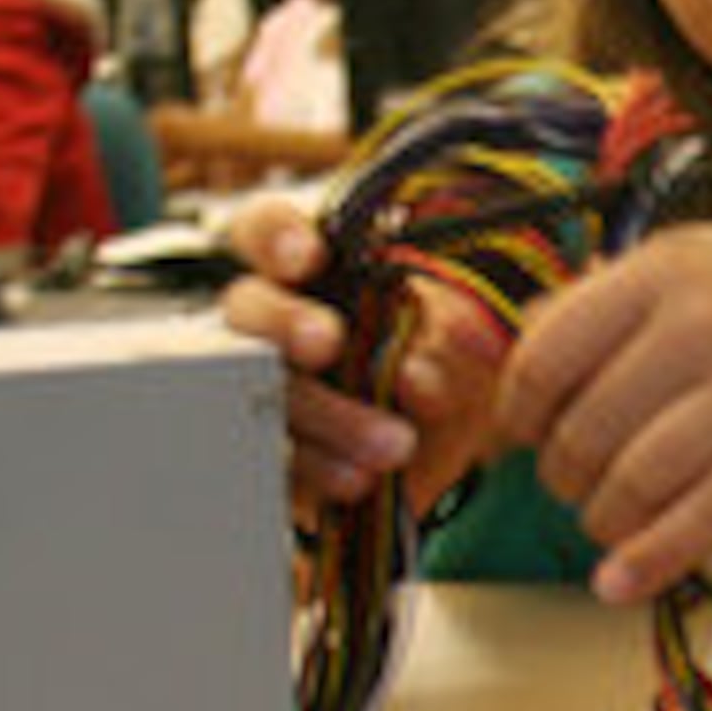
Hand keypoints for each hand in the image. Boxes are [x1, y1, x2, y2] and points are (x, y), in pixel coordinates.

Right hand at [217, 192, 502, 514]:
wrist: (446, 450)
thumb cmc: (446, 367)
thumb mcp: (464, 348)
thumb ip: (448, 346)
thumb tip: (415, 374)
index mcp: (314, 273)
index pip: (265, 231)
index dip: (274, 236)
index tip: (307, 255)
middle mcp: (272, 324)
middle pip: (247, 308)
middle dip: (283, 322)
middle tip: (326, 342)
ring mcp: (259, 389)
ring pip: (259, 391)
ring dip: (325, 415)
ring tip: (394, 442)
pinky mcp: (267, 455)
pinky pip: (269, 463)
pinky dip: (316, 471)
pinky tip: (358, 479)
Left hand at [489, 219, 711, 605]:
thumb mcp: (668, 274)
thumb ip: (578, 314)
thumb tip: (473, 354)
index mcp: (661, 273)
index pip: (546, 360)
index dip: (519, 414)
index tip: (527, 432)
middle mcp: (709, 322)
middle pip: (587, 430)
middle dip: (561, 475)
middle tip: (571, 481)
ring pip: (639, 480)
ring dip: (602, 519)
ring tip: (606, 516)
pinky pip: (708, 516)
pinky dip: (652, 560)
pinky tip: (620, 582)